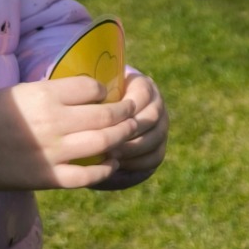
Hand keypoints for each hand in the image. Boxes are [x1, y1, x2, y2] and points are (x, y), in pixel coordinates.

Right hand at [0, 76, 138, 193]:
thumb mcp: (21, 91)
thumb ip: (54, 93)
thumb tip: (91, 93)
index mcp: (44, 95)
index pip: (93, 88)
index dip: (106, 90)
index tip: (107, 93)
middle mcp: (53, 122)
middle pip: (107, 115)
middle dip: (127, 113)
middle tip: (134, 111)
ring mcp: (52, 152)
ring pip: (105, 143)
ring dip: (123, 137)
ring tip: (130, 133)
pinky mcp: (48, 178)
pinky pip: (87, 175)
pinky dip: (105, 169)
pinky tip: (111, 163)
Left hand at [96, 73, 168, 188]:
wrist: (98, 127)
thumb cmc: (89, 108)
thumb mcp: (90, 99)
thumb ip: (92, 99)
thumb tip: (87, 104)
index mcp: (142, 85)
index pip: (142, 93)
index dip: (125, 108)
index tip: (105, 119)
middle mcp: (156, 104)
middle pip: (151, 117)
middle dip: (128, 131)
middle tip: (106, 141)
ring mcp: (161, 126)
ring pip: (155, 137)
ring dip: (132, 148)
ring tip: (110, 153)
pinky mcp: (159, 148)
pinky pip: (155, 157)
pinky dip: (137, 162)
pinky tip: (118, 164)